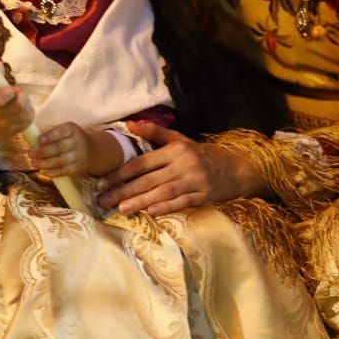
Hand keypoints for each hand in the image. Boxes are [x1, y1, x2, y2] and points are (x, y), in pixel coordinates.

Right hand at [0, 84, 34, 144]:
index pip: (0, 100)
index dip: (8, 92)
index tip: (10, 88)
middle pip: (18, 106)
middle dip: (21, 95)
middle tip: (16, 92)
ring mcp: (7, 127)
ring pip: (25, 113)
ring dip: (26, 103)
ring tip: (19, 100)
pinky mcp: (15, 132)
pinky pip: (28, 120)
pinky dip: (28, 111)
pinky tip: (23, 108)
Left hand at [29, 122, 117, 179]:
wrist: (94, 151)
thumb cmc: (73, 139)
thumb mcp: (67, 131)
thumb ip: (52, 133)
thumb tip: (33, 139)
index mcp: (73, 129)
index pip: (62, 131)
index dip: (50, 136)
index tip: (39, 140)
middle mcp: (78, 142)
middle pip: (59, 148)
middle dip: (42, 152)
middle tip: (30, 153)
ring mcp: (79, 156)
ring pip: (59, 161)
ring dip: (43, 163)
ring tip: (33, 163)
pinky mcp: (78, 168)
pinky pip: (63, 171)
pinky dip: (51, 172)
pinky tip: (42, 171)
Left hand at [95, 121, 263, 215]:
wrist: (236, 168)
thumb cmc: (201, 154)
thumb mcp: (180, 139)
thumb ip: (154, 132)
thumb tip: (128, 125)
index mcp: (175, 149)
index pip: (142, 162)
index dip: (120, 173)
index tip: (102, 182)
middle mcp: (183, 164)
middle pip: (148, 179)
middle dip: (123, 190)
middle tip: (103, 200)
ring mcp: (194, 181)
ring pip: (162, 192)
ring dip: (140, 201)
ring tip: (120, 208)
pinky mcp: (204, 195)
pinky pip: (182, 202)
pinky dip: (166, 207)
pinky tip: (150, 213)